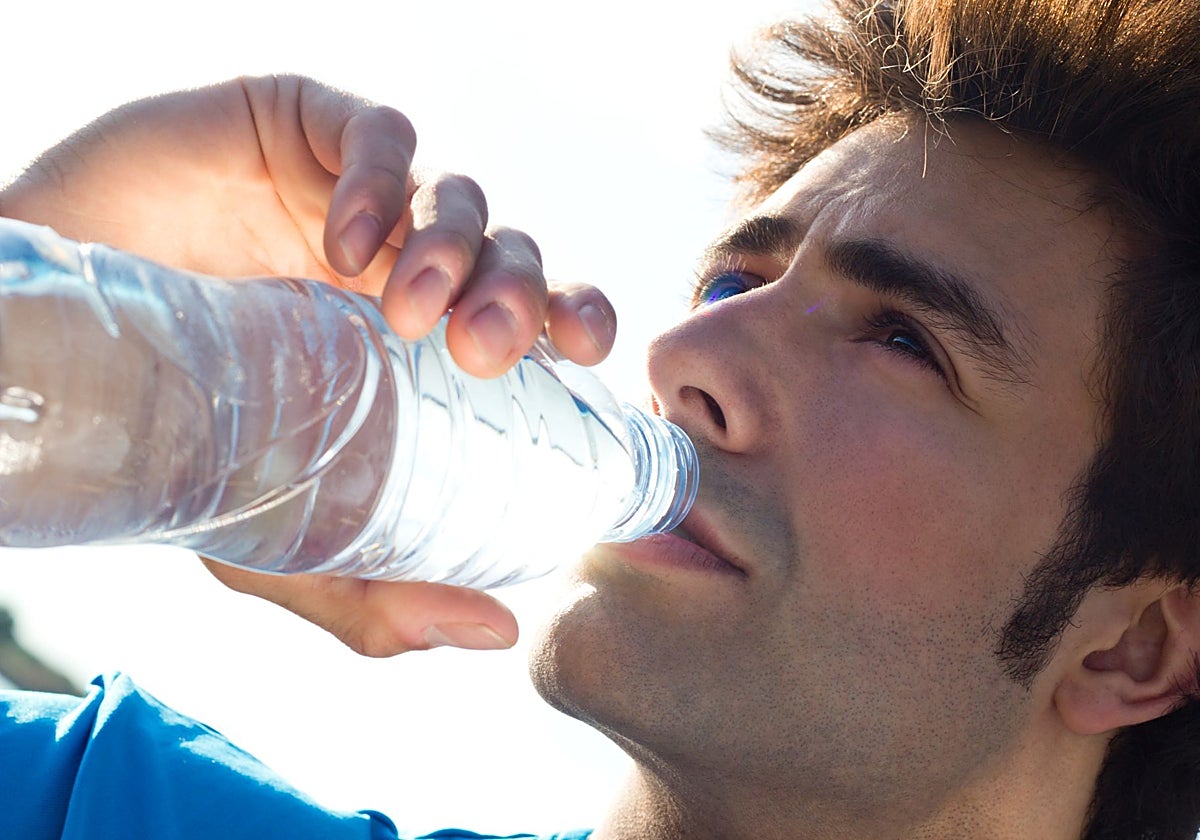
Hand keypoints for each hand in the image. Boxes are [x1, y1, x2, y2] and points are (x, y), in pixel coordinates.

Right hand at [0, 74, 616, 653]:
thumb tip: (497, 633)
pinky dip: (381, 181)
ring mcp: (364, 196)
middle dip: (522, 292)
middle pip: (513, 254)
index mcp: (426, 341)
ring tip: (405, 310)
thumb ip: (374, 587)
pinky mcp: (306, 129)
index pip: (538, 320)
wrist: (51, 334)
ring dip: (453, 247)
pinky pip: (379, 136)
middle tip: (487, 350)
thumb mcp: (277, 529)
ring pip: (460, 193)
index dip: (577, 321)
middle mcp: (411, 265)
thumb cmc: (182, 428)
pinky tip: (344, 241)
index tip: (589, 359)